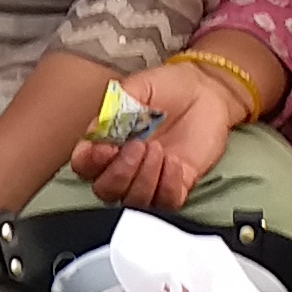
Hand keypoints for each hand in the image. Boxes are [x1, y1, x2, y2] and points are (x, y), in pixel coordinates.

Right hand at [73, 59, 235, 213]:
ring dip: (145, 179)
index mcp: (108, 141)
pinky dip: (168, 187)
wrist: (206, 91)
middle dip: (121, 173)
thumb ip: (117, 105)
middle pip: (106, 191)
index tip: (107, 148)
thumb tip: (100, 127)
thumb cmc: (169, 87)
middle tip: (139, 146)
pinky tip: (175, 163)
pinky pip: (167, 203)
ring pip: (134, 202)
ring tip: (160, 150)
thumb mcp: (139, 87)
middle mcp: (124, 165)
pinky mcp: (177, 186)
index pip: (84, 165)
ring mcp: (151, 179)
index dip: (91, 162)